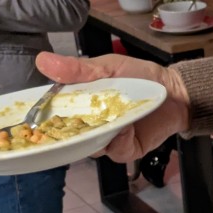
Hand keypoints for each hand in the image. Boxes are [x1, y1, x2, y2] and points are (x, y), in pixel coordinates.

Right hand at [35, 51, 191, 162]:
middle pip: (68, 136)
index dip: (43, 117)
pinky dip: (119, 141)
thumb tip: (44, 61)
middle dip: (65, 132)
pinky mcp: (126, 149)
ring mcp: (108, 139)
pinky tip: (125, 128)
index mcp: (80, 104)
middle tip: (67, 122)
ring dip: (95, 135)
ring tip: (101, 121)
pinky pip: (116, 151)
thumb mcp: (108, 66)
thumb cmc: (141, 76)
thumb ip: (78, 69)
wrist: (176, 91)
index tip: (35, 114)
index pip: (53, 115)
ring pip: (90, 146)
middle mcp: (90, 125)